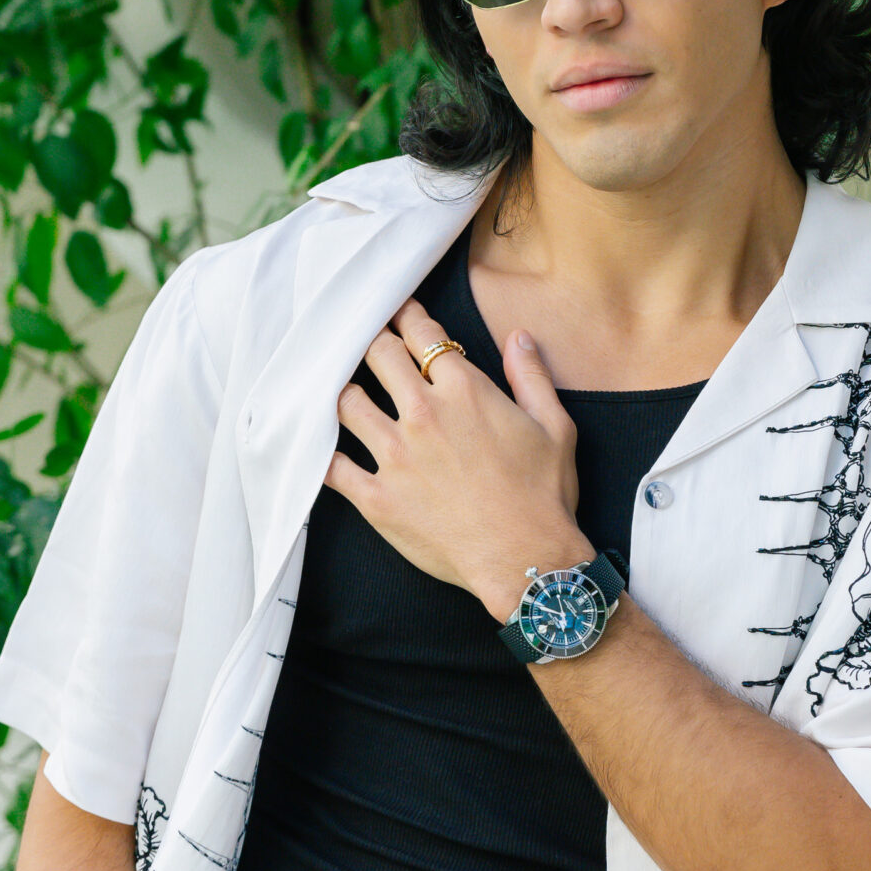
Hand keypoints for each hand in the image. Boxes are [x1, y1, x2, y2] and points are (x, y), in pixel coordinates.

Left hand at [326, 299, 589, 619]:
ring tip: (336, 382)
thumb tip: (518, 338)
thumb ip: (532, 376)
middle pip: (378, 355)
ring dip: (341, 387)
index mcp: (465, 392)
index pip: (422, 336)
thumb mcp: (555, 426)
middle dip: (370, 338)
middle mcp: (423, 415)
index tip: (397, 310)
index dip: (406, 316)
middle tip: (361, 334)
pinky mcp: (377, 498)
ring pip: (347, 402)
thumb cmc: (544, 495)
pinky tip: (316, 442)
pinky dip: (320, 452)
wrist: (526, 560)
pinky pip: (333, 468)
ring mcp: (395, 457)